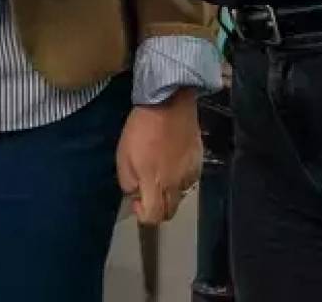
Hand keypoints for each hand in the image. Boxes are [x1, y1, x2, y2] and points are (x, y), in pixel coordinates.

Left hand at [117, 90, 202, 225]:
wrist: (169, 104)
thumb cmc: (141, 128)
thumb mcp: (123, 154)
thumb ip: (128, 180)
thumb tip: (135, 194)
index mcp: (156, 184)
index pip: (153, 217)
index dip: (143, 215)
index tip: (136, 200)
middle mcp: (176, 185)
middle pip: (169, 212)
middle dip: (157, 207)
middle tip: (146, 189)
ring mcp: (191, 175)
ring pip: (180, 196)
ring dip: (169, 192)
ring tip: (159, 170)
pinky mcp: (199, 164)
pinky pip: (189, 180)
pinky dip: (179, 177)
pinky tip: (171, 160)